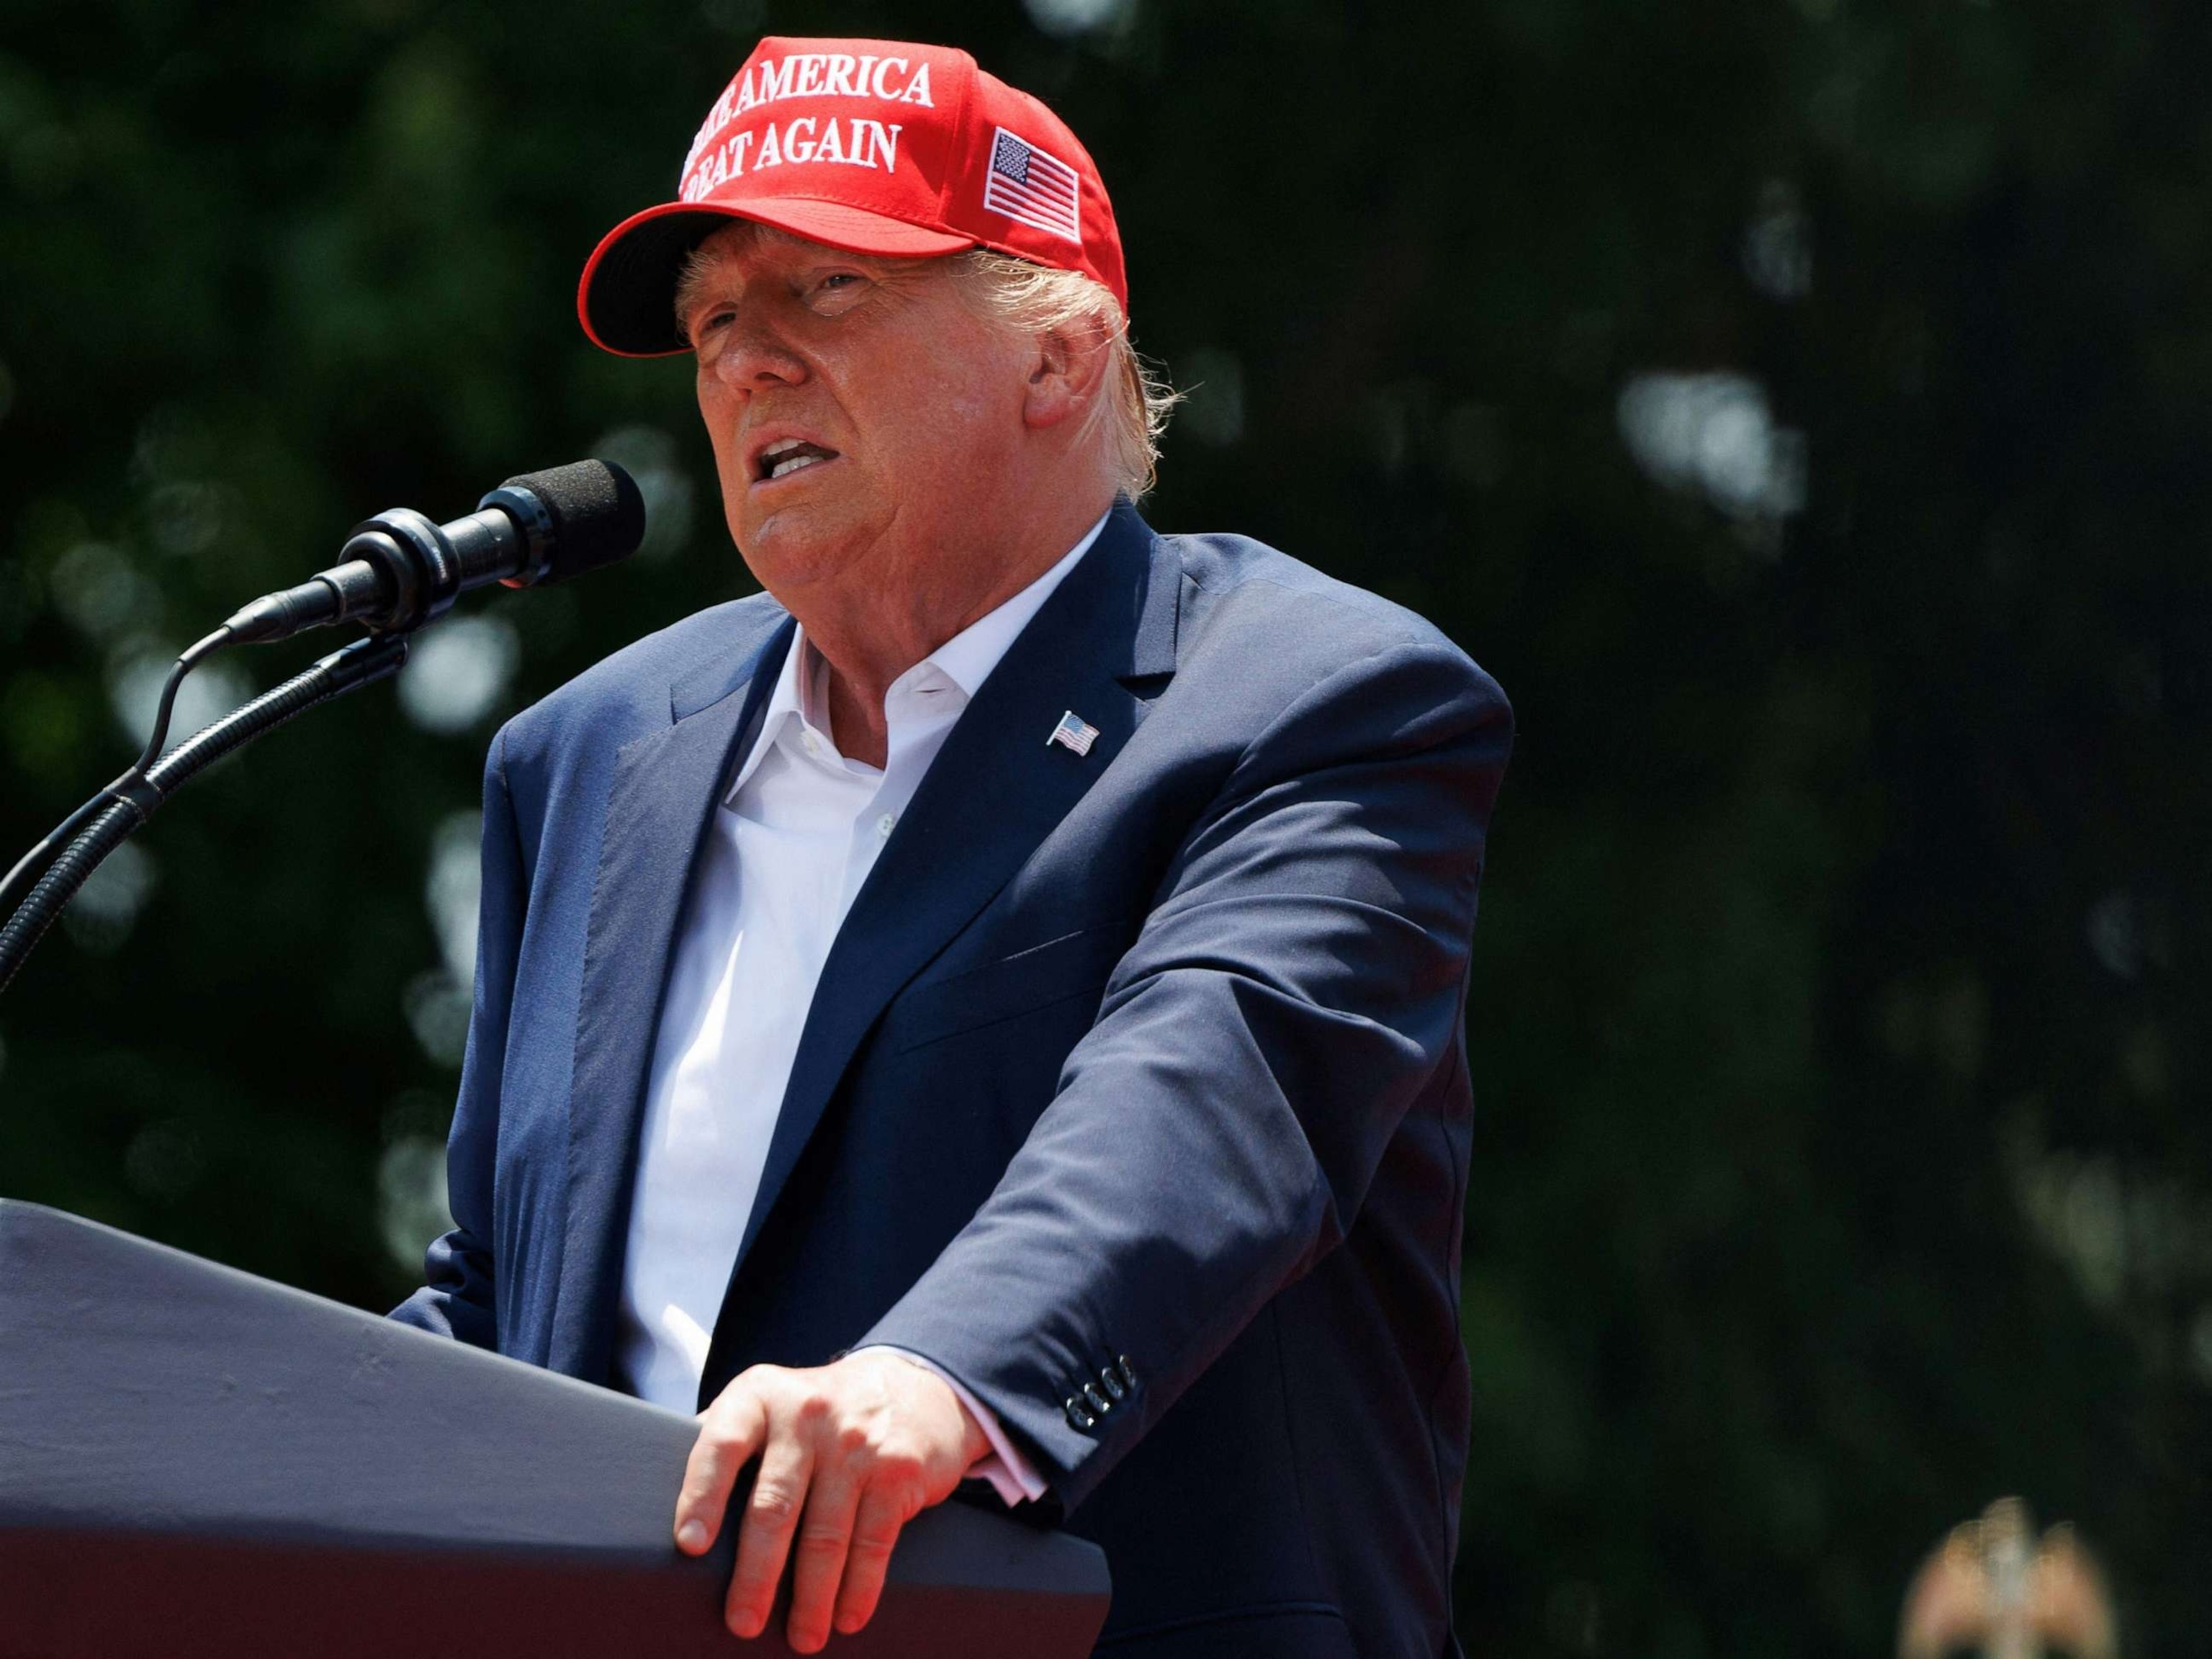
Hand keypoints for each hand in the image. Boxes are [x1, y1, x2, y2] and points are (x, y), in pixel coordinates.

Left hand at [674, 1350, 990, 1650]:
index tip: (689, 1547)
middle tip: (742, 1623)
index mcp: (759, 1397)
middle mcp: (806, 1412)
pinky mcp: (898, 1468)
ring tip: (801, 1638)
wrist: (912, 1385)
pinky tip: (847, 1616)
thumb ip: (722, 1442)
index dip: (701, 1496)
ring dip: (811, 1598)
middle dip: (756, 1575)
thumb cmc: (814, 1415)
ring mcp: (856, 1440)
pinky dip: (860, 1588)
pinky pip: (874, 1541)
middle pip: (773, 1506)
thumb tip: (651, 1508)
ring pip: (826, 1535)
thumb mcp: (767, 1406)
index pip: (721, 1445)